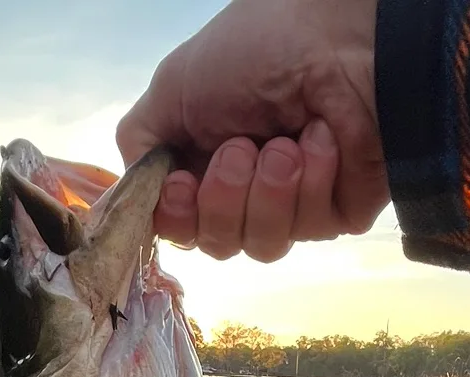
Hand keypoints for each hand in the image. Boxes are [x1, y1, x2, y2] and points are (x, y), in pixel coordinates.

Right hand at [116, 0, 387, 262]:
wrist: (340, 37)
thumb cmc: (260, 46)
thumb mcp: (175, 85)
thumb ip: (141, 144)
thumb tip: (130, 198)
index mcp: (205, 163)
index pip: (180, 227)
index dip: (178, 218)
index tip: (183, 185)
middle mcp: (246, 191)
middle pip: (217, 244)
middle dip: (224, 198)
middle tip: (241, 147)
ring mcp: (293, 205)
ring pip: (262, 245)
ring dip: (268, 190)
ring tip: (286, 142)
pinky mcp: (338, 211)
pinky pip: (309, 228)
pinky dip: (311, 180)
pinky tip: (322, 139)